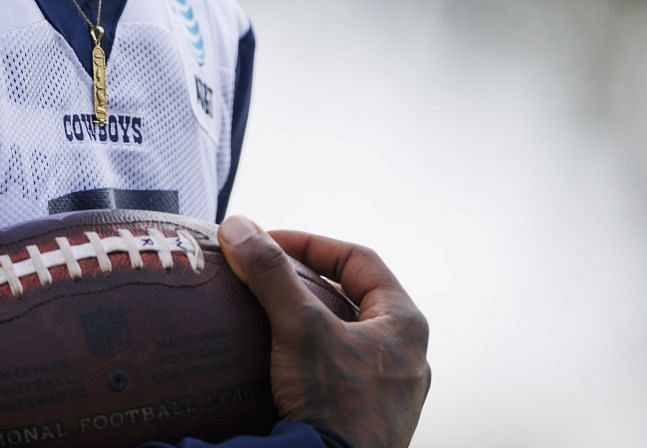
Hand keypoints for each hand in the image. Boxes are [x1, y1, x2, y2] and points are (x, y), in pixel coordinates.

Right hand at [218, 215, 430, 447]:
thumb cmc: (335, 403)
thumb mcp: (300, 327)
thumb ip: (271, 274)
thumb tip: (239, 227)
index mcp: (406, 324)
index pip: (359, 259)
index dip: (311, 243)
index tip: (269, 242)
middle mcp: (407, 356)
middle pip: (354, 297)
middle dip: (308, 283)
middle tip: (268, 277)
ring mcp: (392, 392)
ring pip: (347, 336)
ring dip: (309, 320)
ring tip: (269, 315)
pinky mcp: (371, 419)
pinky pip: (340, 372)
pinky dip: (310, 357)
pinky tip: (280, 362)